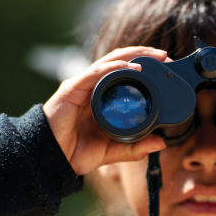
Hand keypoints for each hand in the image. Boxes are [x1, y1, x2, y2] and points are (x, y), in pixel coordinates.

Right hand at [43, 47, 169, 174]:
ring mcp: (81, 86)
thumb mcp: (113, 150)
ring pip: (109, 62)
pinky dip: (113, 68)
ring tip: (154, 57)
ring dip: (133, 56)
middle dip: (143, 54)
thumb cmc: (75, 152)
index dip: (144, 65)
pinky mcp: (71, 90)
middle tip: (165, 57)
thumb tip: (160, 142)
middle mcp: (91, 87)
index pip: (123, 72)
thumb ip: (135, 147)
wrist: (50, 161)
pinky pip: (94, 73)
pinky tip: (130, 67)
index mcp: (100, 96)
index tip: (166, 67)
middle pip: (119, 61)